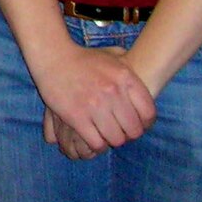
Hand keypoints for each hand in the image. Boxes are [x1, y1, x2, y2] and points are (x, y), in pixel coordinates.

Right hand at [32, 43, 154, 159]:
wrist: (53, 57)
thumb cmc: (84, 59)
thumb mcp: (112, 56)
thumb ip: (131, 65)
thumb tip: (146, 71)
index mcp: (125, 77)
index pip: (148, 113)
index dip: (145, 124)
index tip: (137, 123)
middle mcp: (112, 91)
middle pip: (133, 130)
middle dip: (128, 134)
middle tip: (119, 130)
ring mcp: (94, 104)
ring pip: (116, 139)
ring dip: (112, 140)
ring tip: (106, 134)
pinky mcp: (76, 116)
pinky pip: (97, 142)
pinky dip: (97, 145)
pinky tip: (94, 137)